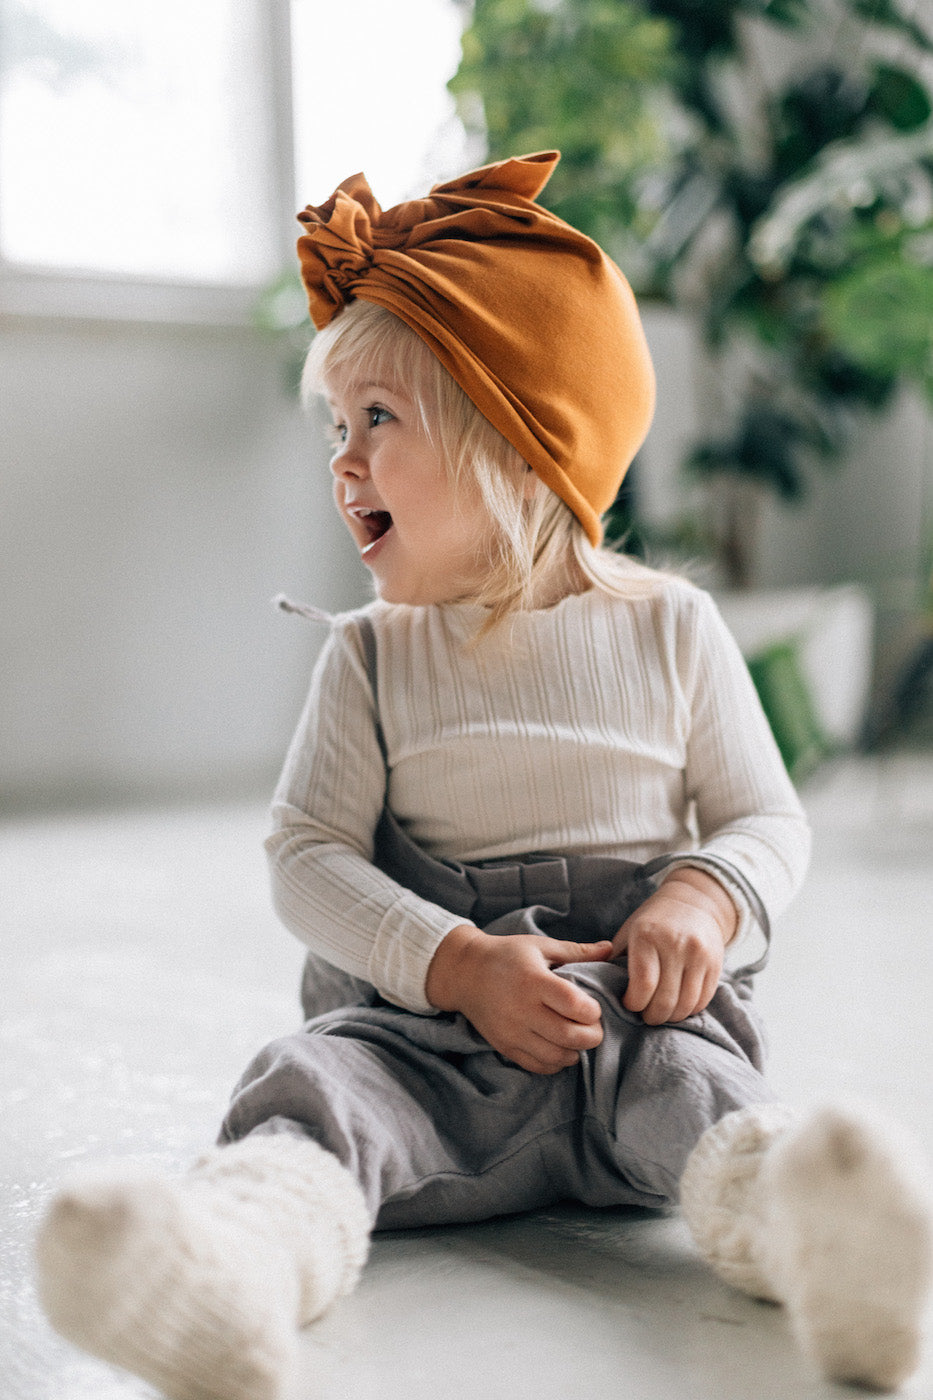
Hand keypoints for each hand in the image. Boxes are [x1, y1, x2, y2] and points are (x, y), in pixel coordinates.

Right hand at [426, 926, 611, 1073]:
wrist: (464, 972)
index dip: (592, 1010)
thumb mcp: (540, 946)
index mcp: (533, 980)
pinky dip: (555, 1063)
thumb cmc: (507, 955)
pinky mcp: (504, 1046)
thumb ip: (577, 952)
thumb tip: (611, 949)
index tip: (593, 1006)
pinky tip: (559, 1049)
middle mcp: (522, 1009)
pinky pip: (536, 1066)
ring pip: (555, 1056)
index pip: (574, 1005)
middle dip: (592, 1036)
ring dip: (575, 1052)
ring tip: (577, 1038)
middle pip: (569, 1036)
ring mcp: (511, 1031)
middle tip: (594, 1027)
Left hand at [611, 868, 736, 1025]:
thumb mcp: (630, 932)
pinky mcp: (716, 964)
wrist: (695, 902)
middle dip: (651, 1016)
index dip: (634, 1003)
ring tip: (660, 1013)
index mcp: (647, 935)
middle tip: (644, 1015)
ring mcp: (699, 954)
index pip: (643, 984)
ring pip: (685, 1005)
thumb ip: (615, 960)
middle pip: (665, 1000)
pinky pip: (702, 1000)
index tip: (629, 1004)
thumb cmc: (653, 922)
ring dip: (670, 1017)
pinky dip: (688, 1010)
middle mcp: (675, 944)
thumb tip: (602, 990)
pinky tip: (677, 1006)